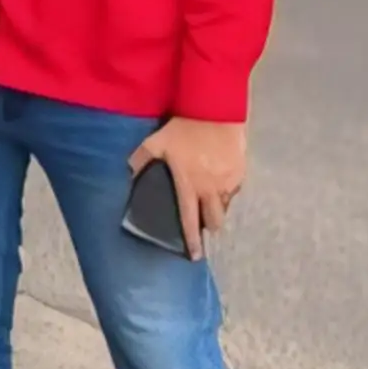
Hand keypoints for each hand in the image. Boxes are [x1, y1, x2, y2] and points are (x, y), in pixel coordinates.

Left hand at [134, 117, 246, 259]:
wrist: (215, 112)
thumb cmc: (182, 130)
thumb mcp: (154, 143)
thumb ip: (139, 160)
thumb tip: (126, 173)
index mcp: (189, 185)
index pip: (190, 220)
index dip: (192, 240)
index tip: (195, 256)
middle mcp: (212, 189)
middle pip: (215, 219)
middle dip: (209, 227)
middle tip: (203, 228)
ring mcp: (229, 181)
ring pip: (226, 205)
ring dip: (218, 209)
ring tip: (210, 206)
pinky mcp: (241, 171)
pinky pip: (234, 190)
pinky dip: (226, 192)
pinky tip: (219, 186)